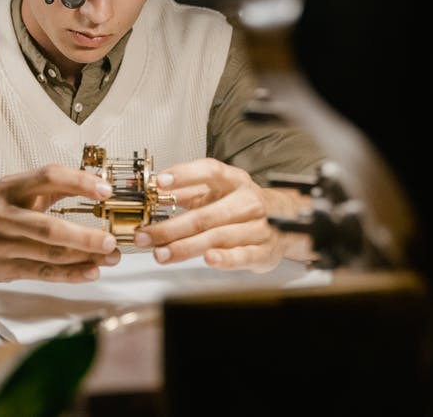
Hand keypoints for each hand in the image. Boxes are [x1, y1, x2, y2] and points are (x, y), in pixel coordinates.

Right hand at [0, 165, 121, 281]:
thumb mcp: (17, 188)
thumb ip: (53, 186)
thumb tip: (96, 185)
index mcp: (11, 188)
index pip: (48, 177)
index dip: (78, 182)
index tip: (105, 190)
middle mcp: (4, 215)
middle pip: (48, 227)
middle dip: (83, 236)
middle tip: (110, 240)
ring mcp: (2, 244)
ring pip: (48, 254)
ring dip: (84, 258)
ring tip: (110, 256)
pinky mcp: (3, 268)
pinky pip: (41, 272)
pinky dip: (69, 274)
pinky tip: (89, 272)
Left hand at [132, 158, 313, 271]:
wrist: (287, 220)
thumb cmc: (245, 205)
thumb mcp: (219, 191)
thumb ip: (187, 191)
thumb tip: (154, 190)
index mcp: (235, 181)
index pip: (209, 172)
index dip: (184, 175)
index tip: (160, 183)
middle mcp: (247, 202)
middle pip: (205, 215)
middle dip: (170, 228)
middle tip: (146, 236)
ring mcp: (257, 227)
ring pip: (218, 237)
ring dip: (186, 247)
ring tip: (162, 253)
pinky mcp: (263, 251)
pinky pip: (243, 255)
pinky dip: (226, 259)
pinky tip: (208, 259)